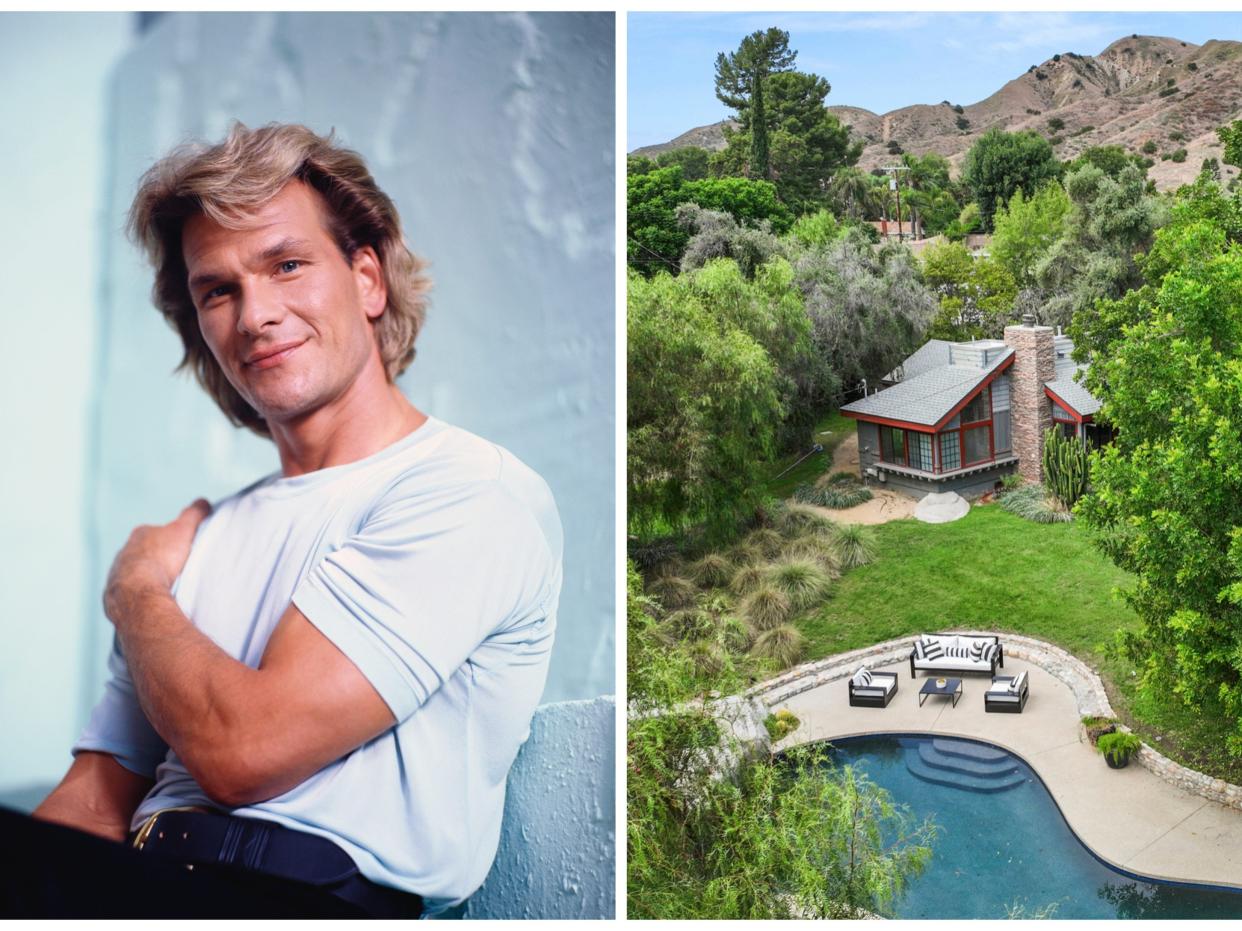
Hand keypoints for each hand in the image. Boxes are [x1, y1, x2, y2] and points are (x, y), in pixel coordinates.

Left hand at [104, 499, 211, 622]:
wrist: (139, 593)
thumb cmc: (161, 559)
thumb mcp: (183, 530)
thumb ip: (193, 514)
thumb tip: (203, 502)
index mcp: (140, 534)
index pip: (155, 532)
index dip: (170, 538)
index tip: (182, 546)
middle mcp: (124, 552)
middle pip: (143, 553)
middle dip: (157, 559)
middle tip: (175, 568)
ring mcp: (116, 575)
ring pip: (134, 574)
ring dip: (147, 578)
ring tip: (166, 587)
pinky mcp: (114, 596)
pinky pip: (129, 594)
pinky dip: (140, 595)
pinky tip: (152, 599)